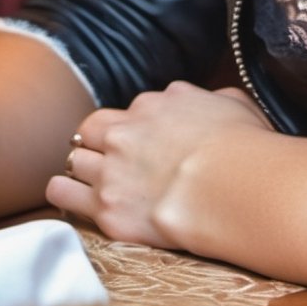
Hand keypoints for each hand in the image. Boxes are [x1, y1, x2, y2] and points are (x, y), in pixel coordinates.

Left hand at [46, 81, 271, 248]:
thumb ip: (210, 98)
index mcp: (156, 104)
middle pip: (93, 129)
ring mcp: (111, 169)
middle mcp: (126, 131)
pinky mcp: (104, 207)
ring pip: (75, 160)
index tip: (149, 143)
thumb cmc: (244, 146)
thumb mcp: (236, 102)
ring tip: (96, 184)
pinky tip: (75, 199)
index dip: (139, 127)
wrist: (229, 186)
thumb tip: (208, 101)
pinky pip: (62, 193)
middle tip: (114, 160)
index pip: (133, 110)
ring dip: (84, 169)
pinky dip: (65, 194)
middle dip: (99, 141)